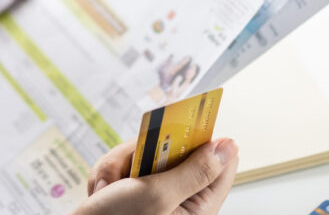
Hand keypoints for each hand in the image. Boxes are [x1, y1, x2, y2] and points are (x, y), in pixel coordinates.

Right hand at [73, 138, 238, 214]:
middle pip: (175, 149)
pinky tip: (101, 192)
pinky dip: (108, 173)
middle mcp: (179, 196)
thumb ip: (194, 171)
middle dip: (144, 153)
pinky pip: (123, 162)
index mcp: (198, 206)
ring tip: (108, 190)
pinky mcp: (133, 187)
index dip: (204, 139)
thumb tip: (227, 147)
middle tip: (130, 171)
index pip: (220, 163)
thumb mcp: (158, 196)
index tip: (185, 122)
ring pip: (144, 152)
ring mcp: (155, 191)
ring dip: (119, 166)